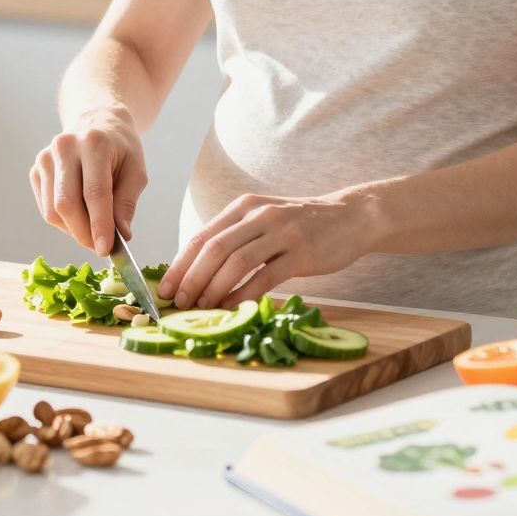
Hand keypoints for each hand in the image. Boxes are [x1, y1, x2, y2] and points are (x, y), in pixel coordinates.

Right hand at [29, 106, 146, 255]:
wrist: (96, 123)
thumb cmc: (120, 149)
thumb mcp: (136, 171)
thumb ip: (127, 203)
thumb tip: (120, 235)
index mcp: (94, 142)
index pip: (94, 192)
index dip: (99, 224)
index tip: (105, 249)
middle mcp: (64, 147)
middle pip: (66, 203)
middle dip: (84, 233)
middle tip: (101, 248)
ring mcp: (45, 158)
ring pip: (53, 211)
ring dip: (74, 230)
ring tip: (93, 231)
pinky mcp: (36, 170)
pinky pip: (46, 208)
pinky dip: (64, 222)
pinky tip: (80, 216)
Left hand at [158, 193, 365, 309]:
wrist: (350, 217)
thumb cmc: (301, 224)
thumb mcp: (264, 220)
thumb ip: (236, 238)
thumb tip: (197, 271)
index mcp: (244, 207)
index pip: (203, 236)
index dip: (180, 264)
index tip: (165, 288)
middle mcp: (259, 216)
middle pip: (214, 249)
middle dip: (191, 278)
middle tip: (179, 303)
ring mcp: (281, 233)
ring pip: (236, 262)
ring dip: (213, 288)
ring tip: (201, 308)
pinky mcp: (301, 253)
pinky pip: (265, 276)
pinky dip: (243, 294)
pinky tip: (231, 308)